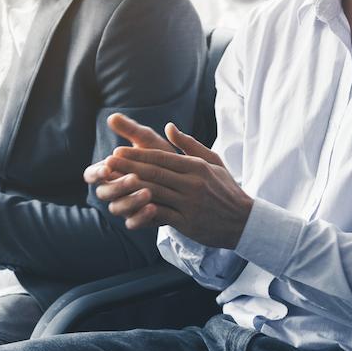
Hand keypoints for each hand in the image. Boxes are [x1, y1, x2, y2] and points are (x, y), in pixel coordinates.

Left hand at [90, 114, 251, 247]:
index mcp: (196, 167)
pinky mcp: (188, 222)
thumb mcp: (213, 162)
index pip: (161, 158)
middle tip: (107, 163)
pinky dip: (143, 213)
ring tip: (112, 185)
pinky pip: (161, 216)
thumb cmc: (227, 189)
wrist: (244, 221)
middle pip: (154, 173)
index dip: (137, 155)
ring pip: (154, 193)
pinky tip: (127, 211)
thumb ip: (189, 145)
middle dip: (128, 168)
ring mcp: (190, 204)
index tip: (118, 152)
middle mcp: (192, 183)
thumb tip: (169, 127)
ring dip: (130, 189)